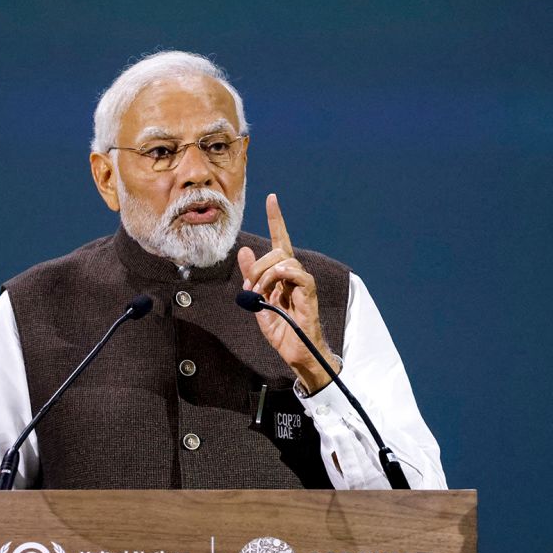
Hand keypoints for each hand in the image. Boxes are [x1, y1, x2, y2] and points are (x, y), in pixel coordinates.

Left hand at [237, 193, 339, 392]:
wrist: (297, 353)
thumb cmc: (282, 330)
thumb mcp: (257, 302)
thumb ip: (250, 277)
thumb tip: (243, 250)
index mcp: (282, 275)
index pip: (280, 240)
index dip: (276, 219)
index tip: (272, 198)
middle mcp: (295, 275)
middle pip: (276, 251)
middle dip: (256, 266)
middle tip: (248, 289)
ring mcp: (303, 284)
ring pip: (285, 260)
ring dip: (265, 275)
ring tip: (260, 295)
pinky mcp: (309, 294)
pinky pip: (297, 273)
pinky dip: (280, 277)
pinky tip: (272, 292)